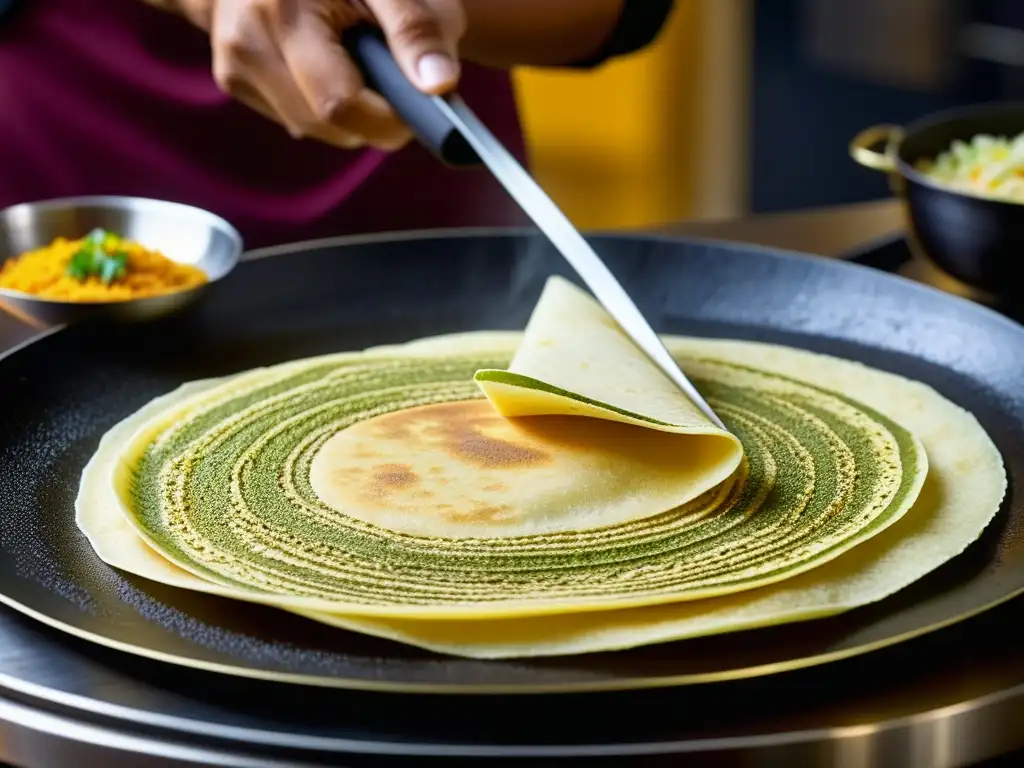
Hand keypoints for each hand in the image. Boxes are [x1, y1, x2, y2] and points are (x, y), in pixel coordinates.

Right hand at [172, 0, 464, 149]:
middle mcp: (245, 35)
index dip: (386, 119)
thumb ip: (419, 29)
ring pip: (306, 126)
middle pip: (321, 123)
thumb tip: (438, 85)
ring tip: (359, 59)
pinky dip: (320, 103)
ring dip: (345, 113)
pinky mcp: (232, 75)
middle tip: (393, 78)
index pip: (337, 102)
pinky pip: (290, 116)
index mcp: (283, 6)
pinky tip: (329, 63)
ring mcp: (231, 59)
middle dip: (367, 117)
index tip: (418, 110)